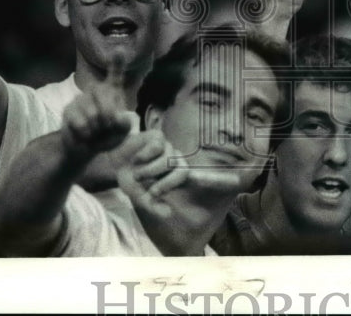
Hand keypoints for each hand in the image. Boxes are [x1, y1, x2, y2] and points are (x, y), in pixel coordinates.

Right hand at [61, 55, 135, 162]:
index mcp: (112, 91)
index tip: (119, 50)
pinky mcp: (69, 110)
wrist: (85, 148)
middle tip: (106, 127)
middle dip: (110, 120)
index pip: (115, 75)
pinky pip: (82, 125)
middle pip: (108, 102)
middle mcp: (96, 90)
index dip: (117, 63)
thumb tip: (118, 117)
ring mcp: (81, 99)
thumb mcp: (121, 131)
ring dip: (98, 130)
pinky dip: (87, 135)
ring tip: (94, 131)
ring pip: (95, 116)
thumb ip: (124, 123)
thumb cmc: (107, 135)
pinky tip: (84, 134)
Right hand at [116, 133, 241, 220]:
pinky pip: (158, 147)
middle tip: (148, 190)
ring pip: (167, 160)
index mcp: (176, 176)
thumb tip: (170, 214)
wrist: (112, 164)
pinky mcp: (158, 137)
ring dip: (149, 172)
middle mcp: (176, 160)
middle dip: (165, 185)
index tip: (238, 182)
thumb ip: (154, 205)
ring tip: (138, 174)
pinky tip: (137, 158)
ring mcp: (168, 147)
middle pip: (181, 172)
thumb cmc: (130, 180)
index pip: (203, 177)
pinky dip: (145, 156)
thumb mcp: (141, 198)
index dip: (220, 180)